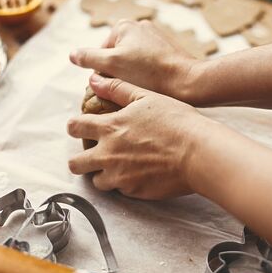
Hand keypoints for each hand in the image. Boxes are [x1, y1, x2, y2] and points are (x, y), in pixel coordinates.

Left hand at [67, 73, 207, 199]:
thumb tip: (93, 80)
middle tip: (91, 155)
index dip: (73, 127)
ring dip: (102, 174)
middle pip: (75, 164)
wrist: (198, 152)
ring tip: (117, 167)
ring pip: (96, 181)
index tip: (78, 128)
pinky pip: (120, 190)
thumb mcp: (146, 96)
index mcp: (109, 128)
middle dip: (79, 159)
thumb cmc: (176, 121)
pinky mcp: (134, 192)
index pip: (75, 127)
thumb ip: (117, 88)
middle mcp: (108, 154)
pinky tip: (139, 174)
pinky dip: (125, 183)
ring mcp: (119, 176)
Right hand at [69, 19, 200, 102]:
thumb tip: (72, 54)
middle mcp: (140, 28)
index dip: (103, 74)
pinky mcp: (166, 53)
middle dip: (118, 75)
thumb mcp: (112, 64)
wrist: (188, 81)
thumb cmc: (150, 73)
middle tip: (127, 89)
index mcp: (124, 26)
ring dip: (131, 78)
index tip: (114, 86)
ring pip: (132, 64)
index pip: (100, 54)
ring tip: (141, 88)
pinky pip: (147, 66)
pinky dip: (146, 77)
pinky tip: (152, 86)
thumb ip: (89, 58)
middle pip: (116, 58)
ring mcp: (155, 39)